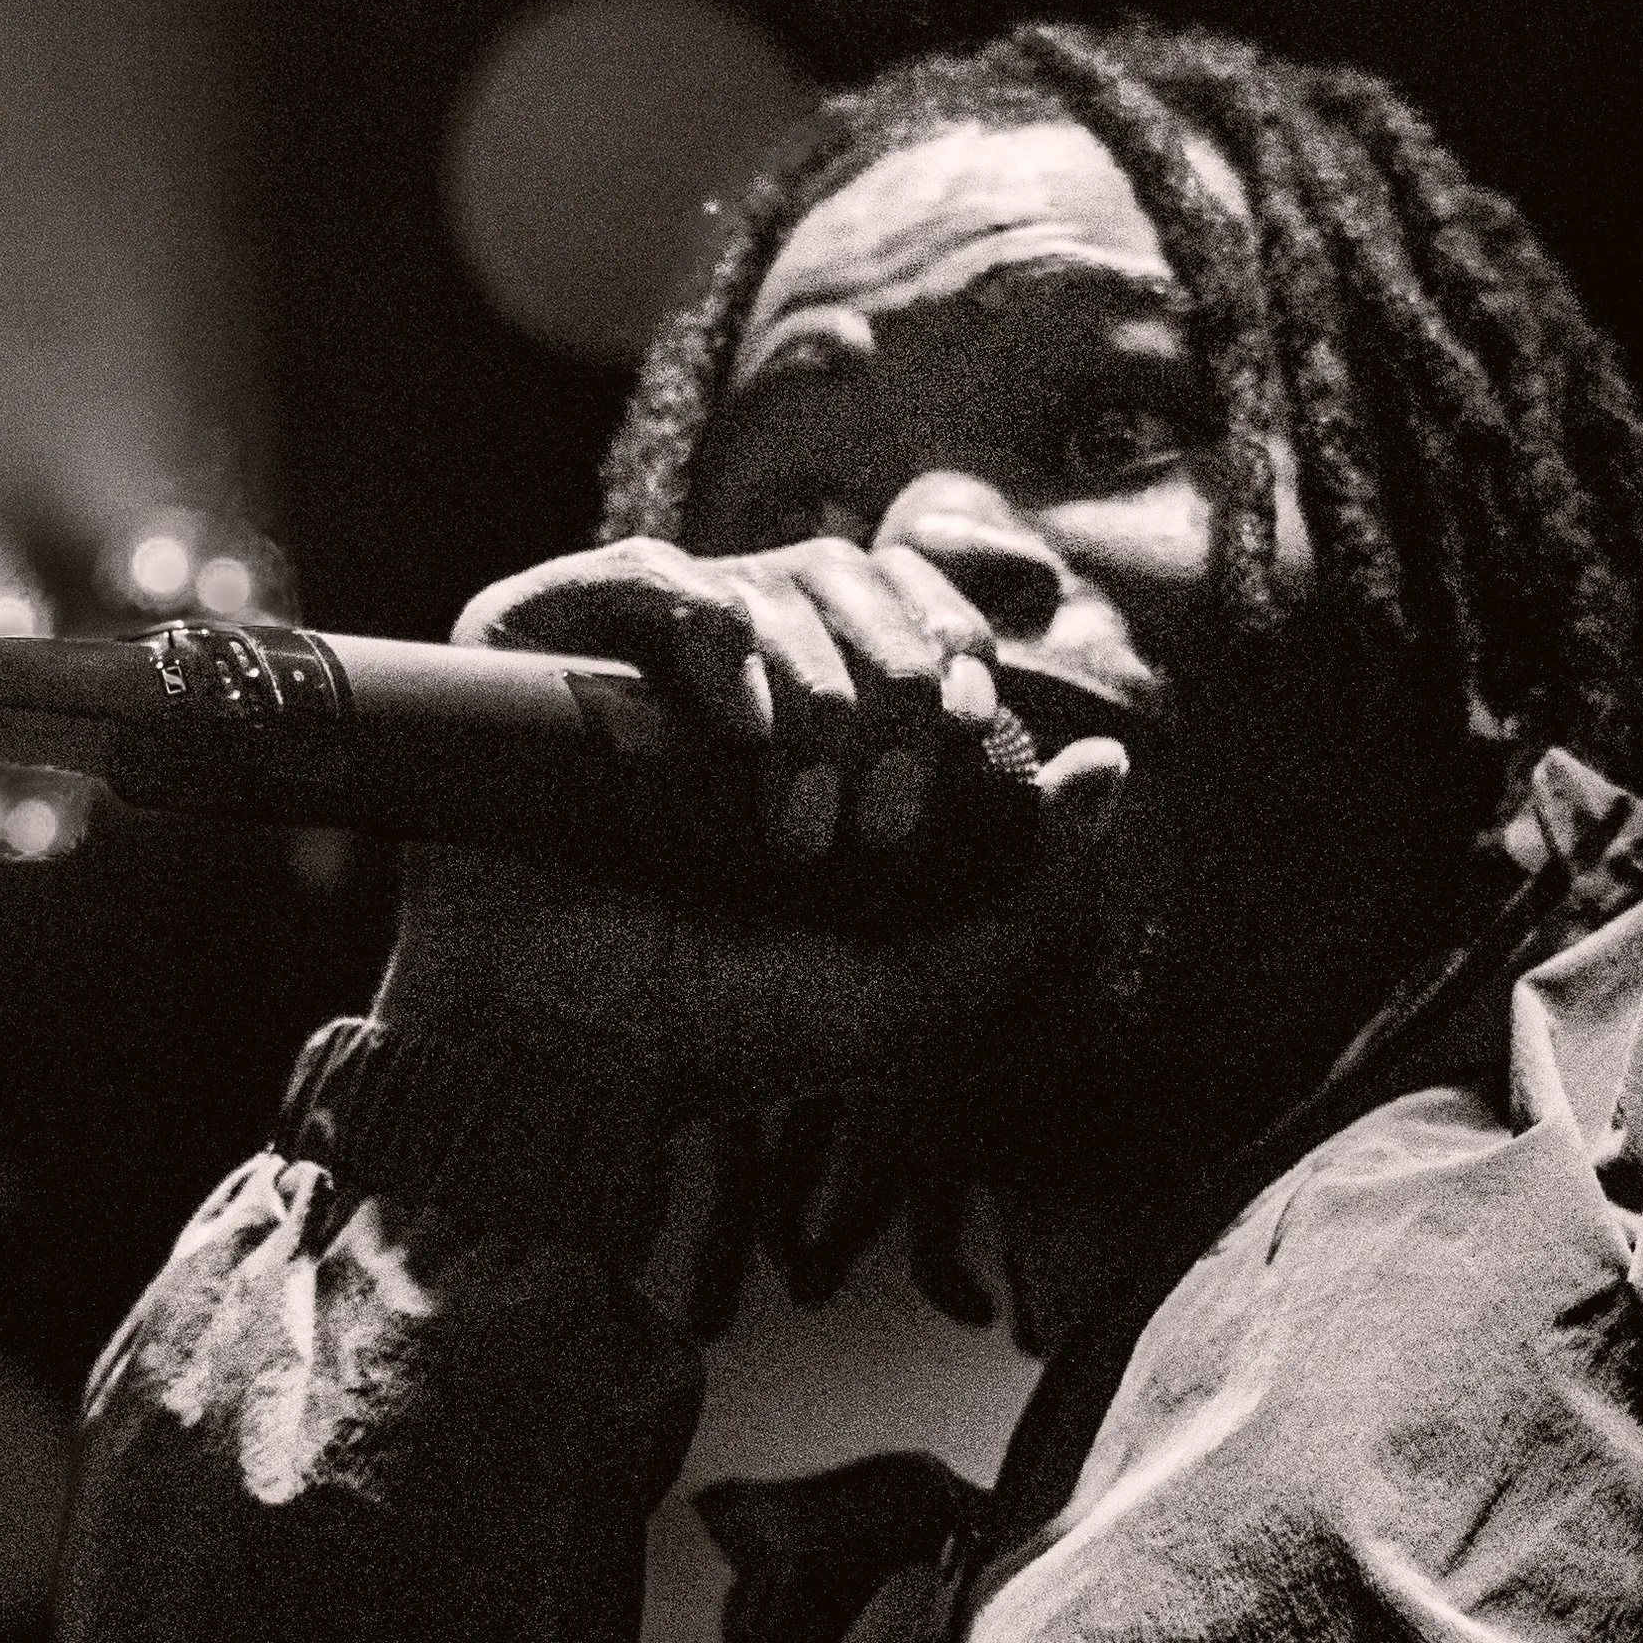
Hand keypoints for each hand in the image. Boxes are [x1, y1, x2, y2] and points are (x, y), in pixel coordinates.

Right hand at [374, 532, 1129, 1122]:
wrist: (559, 1068)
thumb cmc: (720, 1036)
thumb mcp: (916, 996)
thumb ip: (1030, 898)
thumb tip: (1111, 763)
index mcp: (814, 730)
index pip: (912, 612)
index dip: (955, 642)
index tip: (970, 724)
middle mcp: (725, 678)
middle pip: (851, 577)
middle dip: (897, 673)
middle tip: (886, 804)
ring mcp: (629, 657)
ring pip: (767, 578)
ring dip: (817, 678)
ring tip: (796, 813)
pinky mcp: (531, 648)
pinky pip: (647, 574)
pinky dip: (713, 631)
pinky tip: (738, 721)